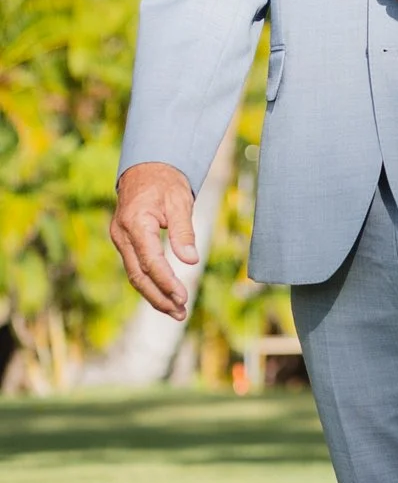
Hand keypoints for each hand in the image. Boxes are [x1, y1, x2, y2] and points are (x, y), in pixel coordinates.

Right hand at [110, 163, 197, 319]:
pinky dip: (150, 283)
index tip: (182, 296)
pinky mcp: (125, 243)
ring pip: (135, 275)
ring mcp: (120, 240)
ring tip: (176, 311)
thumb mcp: (180, 202)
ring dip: (154, 295)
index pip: (151, 261)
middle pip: (138, 275)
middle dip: (159, 297)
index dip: (166, 281)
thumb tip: (191, 260)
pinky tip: (165, 296)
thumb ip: (184, 232)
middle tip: (180, 312)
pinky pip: (136, 268)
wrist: (145, 169)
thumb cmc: (165, 183)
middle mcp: (122, 235)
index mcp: (135, 224)